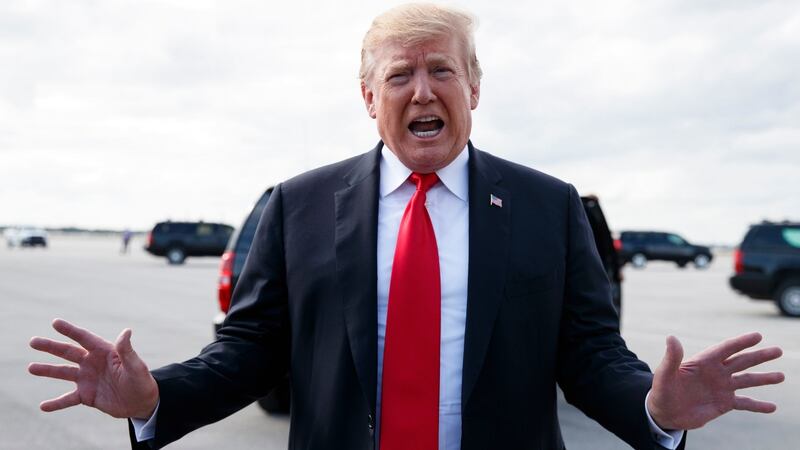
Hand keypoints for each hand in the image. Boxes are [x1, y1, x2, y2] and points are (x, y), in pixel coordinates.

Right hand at [28, 318, 158, 418]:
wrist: (142, 402)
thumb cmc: (142, 381)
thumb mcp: (135, 366)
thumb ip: (127, 351)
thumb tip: (126, 331)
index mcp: (104, 352)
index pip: (84, 338)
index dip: (70, 330)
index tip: (55, 322)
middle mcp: (93, 363)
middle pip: (68, 352)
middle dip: (51, 347)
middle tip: (33, 341)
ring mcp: (87, 379)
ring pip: (63, 373)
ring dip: (47, 370)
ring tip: (31, 368)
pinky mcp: (86, 396)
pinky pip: (67, 399)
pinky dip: (55, 403)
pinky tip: (43, 406)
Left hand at [647, 332, 783, 429]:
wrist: (664, 412)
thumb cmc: (662, 391)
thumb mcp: (664, 374)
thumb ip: (671, 358)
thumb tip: (671, 337)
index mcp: (703, 362)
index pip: (725, 349)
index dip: (741, 342)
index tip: (757, 336)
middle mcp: (716, 372)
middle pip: (741, 361)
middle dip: (759, 356)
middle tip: (778, 350)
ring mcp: (721, 387)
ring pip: (747, 381)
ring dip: (764, 378)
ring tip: (781, 376)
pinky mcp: (724, 403)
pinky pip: (744, 403)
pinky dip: (758, 405)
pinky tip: (772, 407)